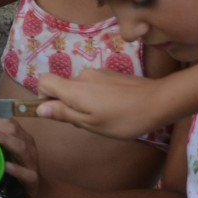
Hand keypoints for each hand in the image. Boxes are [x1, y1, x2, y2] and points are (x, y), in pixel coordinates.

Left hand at [0, 116, 42, 197]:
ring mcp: (31, 162)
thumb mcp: (4, 150)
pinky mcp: (32, 179)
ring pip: (21, 147)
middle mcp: (27, 145)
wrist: (32, 188)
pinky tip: (6, 166)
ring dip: (4, 139)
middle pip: (12, 131)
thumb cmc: (16, 165)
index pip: (6, 123)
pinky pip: (26, 174)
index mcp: (21, 136)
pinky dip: (16, 169)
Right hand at [36, 70, 169, 139]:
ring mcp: (99, 73)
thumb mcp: (90, 123)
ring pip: (81, 87)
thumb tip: (39, 109)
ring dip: (85, 101)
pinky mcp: (112, 74)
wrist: (158, 102)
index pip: (43, 81)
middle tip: (87, 122)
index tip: (57, 111)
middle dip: (68, 103)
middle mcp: (82, 76)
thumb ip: (64, 114)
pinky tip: (116, 108)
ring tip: (105, 117)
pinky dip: (98, 96)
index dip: (43, 96)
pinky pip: (95, 84)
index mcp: (73, 89)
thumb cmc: (122, 119)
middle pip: (63, 86)